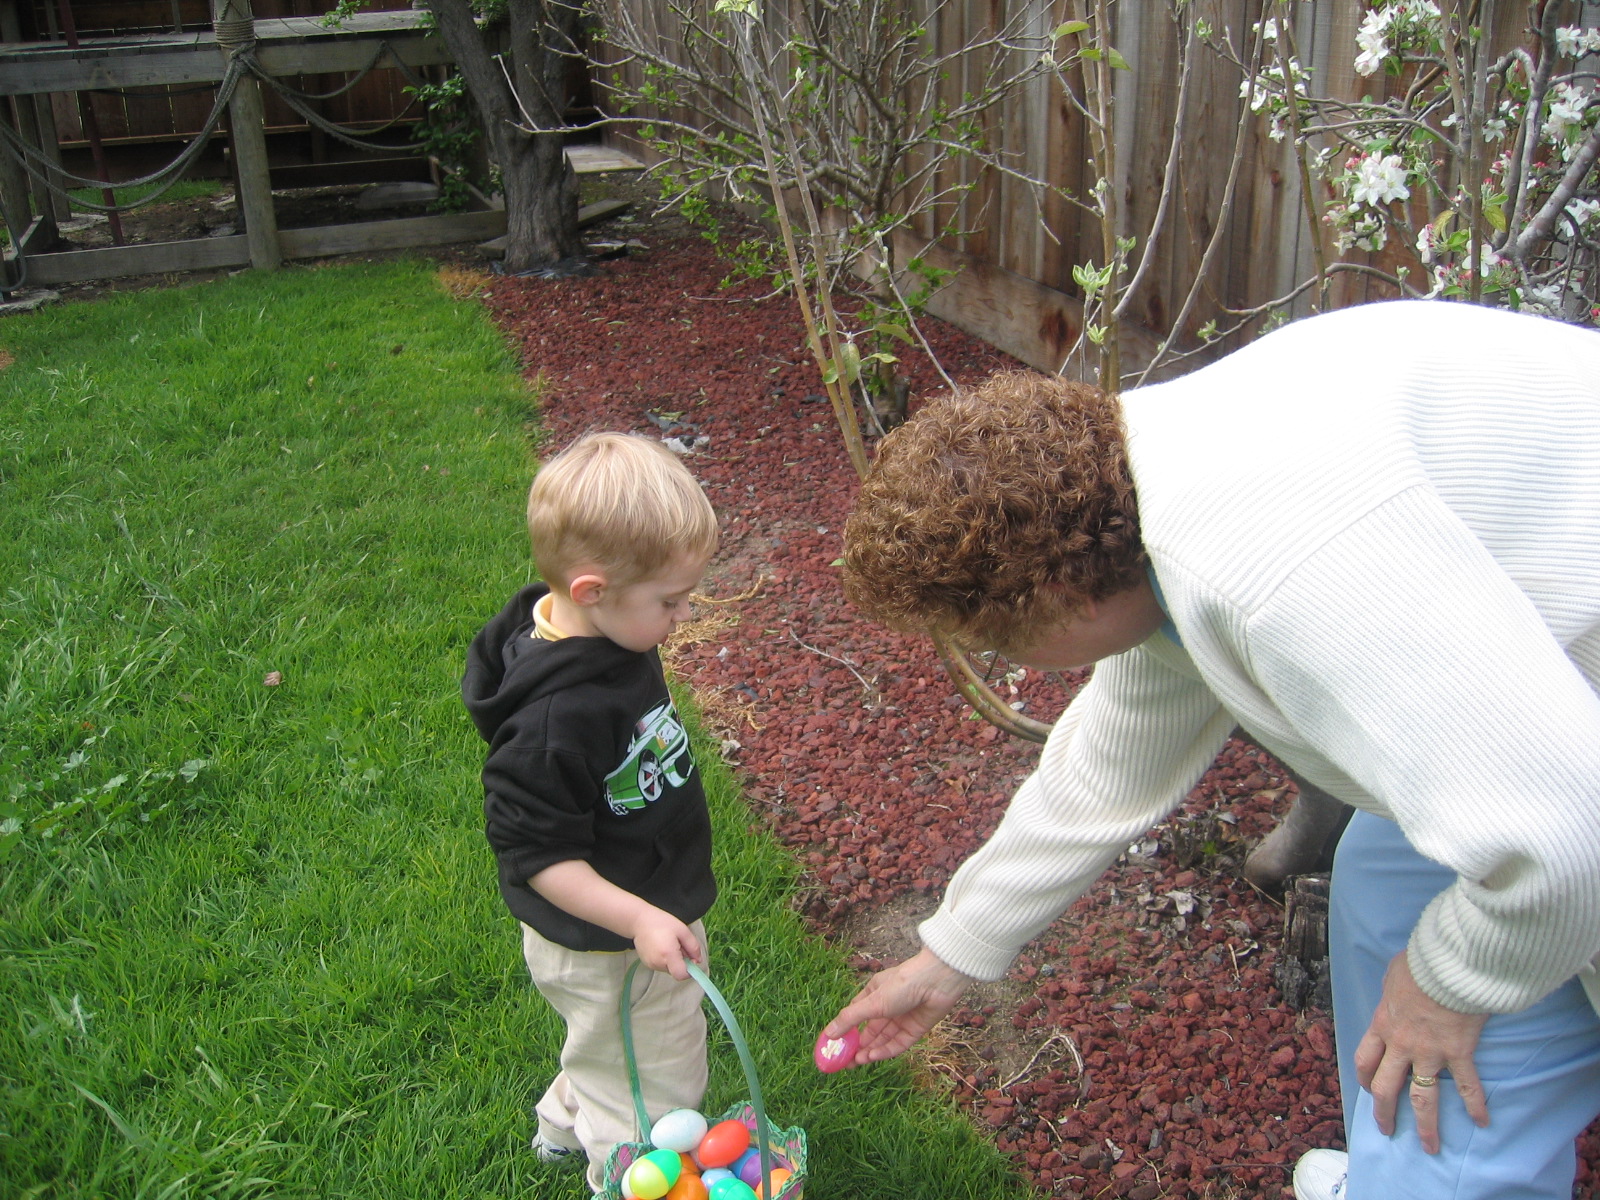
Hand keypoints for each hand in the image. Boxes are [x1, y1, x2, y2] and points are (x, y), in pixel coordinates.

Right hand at [630, 908, 704, 980]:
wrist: (639, 921)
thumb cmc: (662, 922)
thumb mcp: (682, 930)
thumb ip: (693, 947)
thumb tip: (698, 961)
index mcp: (668, 954)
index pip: (681, 975)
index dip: (689, 970)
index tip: (691, 959)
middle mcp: (658, 963)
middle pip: (676, 971)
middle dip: (682, 962)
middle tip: (678, 945)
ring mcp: (651, 965)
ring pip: (669, 969)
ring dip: (673, 960)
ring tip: (669, 944)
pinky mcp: (647, 964)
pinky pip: (661, 966)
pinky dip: (665, 959)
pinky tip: (662, 947)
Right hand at [821, 946, 973, 1066]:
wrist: (937, 982)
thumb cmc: (902, 984)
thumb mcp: (872, 1002)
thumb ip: (850, 1019)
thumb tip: (829, 1034)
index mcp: (874, 993)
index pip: (856, 1015)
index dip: (846, 1030)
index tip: (835, 1045)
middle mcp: (888, 1006)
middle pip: (870, 1031)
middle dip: (857, 1046)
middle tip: (845, 1062)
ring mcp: (902, 1018)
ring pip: (883, 1039)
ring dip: (870, 1050)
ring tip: (856, 1062)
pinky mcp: (915, 1029)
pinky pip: (898, 1043)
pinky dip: (886, 1050)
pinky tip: (873, 1056)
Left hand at [1355, 950, 1490, 1153]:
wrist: (1447, 966)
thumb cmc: (1419, 965)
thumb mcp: (1393, 974)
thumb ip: (1391, 990)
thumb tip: (1394, 988)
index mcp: (1382, 1025)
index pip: (1365, 1060)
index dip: (1365, 1078)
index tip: (1369, 1089)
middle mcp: (1401, 1045)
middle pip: (1385, 1087)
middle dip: (1384, 1112)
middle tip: (1387, 1130)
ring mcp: (1430, 1053)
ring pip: (1422, 1097)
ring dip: (1426, 1125)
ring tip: (1430, 1147)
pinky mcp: (1458, 1054)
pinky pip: (1467, 1085)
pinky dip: (1476, 1105)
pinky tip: (1483, 1122)